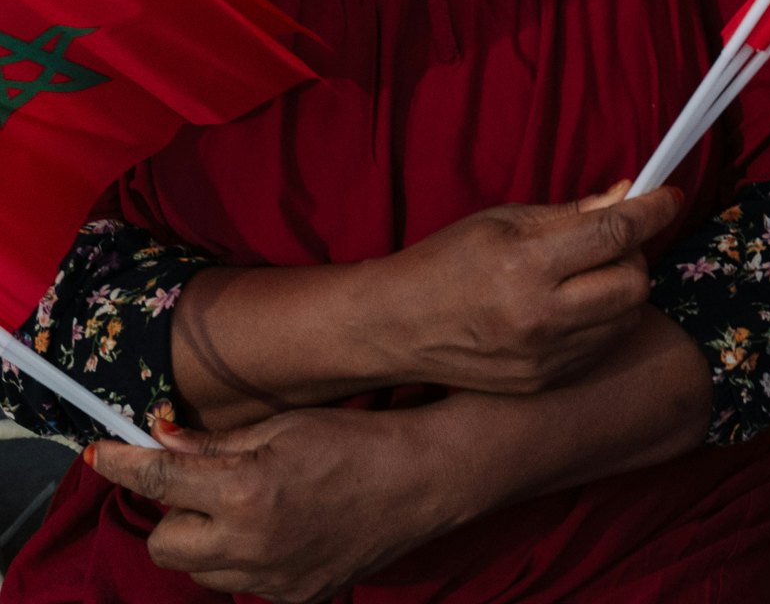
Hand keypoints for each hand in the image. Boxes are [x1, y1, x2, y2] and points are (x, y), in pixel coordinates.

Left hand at [89, 407, 470, 601]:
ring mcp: (269, 579)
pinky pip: (240, 585)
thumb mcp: (284, 427)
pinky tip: (281, 531)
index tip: (101, 454)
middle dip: (175, 513)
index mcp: (246, 490)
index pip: (160, 479)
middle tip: (207, 485)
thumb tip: (160, 437)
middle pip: (165, 542)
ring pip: (198, 570)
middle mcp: (249, 543)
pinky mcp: (291, 599)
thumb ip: (217, 442)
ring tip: (250, 509)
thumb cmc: (357, 440)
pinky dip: (244, 560)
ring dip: (206, 540)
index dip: (124, 464)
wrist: (423, 480)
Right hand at [359, 185, 678, 394]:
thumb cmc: (447, 262)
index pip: (614, 234)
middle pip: (633, 283)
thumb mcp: (504, 220)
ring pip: (625, 318)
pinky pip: (600, 346)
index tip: (669, 196)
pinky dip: (602, 321)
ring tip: (589, 274)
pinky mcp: (542, 381)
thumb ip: (572, 212)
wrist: (394, 327)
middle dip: (636, 255)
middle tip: (615, 241)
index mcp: (526, 265)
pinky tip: (573, 305)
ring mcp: (542, 356)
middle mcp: (539, 316)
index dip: (652, 210)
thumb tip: (627, 195)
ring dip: (622, 289)